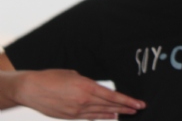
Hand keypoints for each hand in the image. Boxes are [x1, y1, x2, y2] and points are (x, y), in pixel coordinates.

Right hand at [11, 69, 144, 118]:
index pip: (112, 96)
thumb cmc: (52, 77)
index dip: (127, 100)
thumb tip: (98, 91)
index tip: (138, 103)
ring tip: (128, 113)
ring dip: (116, 113)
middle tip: (138, 108)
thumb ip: (89, 84)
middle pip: (110, 106)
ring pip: (101, 113)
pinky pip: (90, 117)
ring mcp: (76, 111)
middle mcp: (83, 100)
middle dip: (126, 107)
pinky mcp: (70, 116)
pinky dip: (101, 116)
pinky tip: (110, 116)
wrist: (31, 88)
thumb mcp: (75, 75)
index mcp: (87, 87)